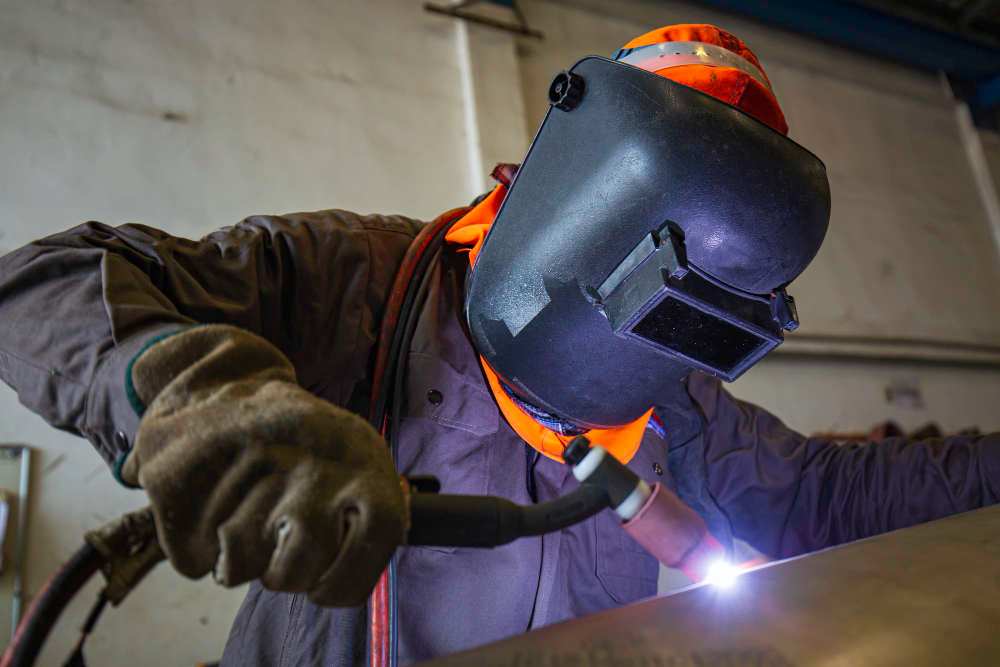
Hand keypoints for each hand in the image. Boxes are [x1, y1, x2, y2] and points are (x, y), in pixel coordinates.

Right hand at [120, 325, 405, 605]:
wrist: (224, 383)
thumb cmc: (299, 445)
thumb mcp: (354, 463)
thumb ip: (366, 520)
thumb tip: (340, 580)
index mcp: (360, 454)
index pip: (378, 536)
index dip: (346, 580)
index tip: (325, 581)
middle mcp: (306, 454)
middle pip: (296, 569)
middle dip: (284, 576)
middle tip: (278, 543)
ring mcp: (243, 462)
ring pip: (239, 569)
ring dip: (238, 562)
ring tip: (244, 513)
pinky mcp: (183, 476)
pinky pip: (194, 560)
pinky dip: (199, 551)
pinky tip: (212, 508)